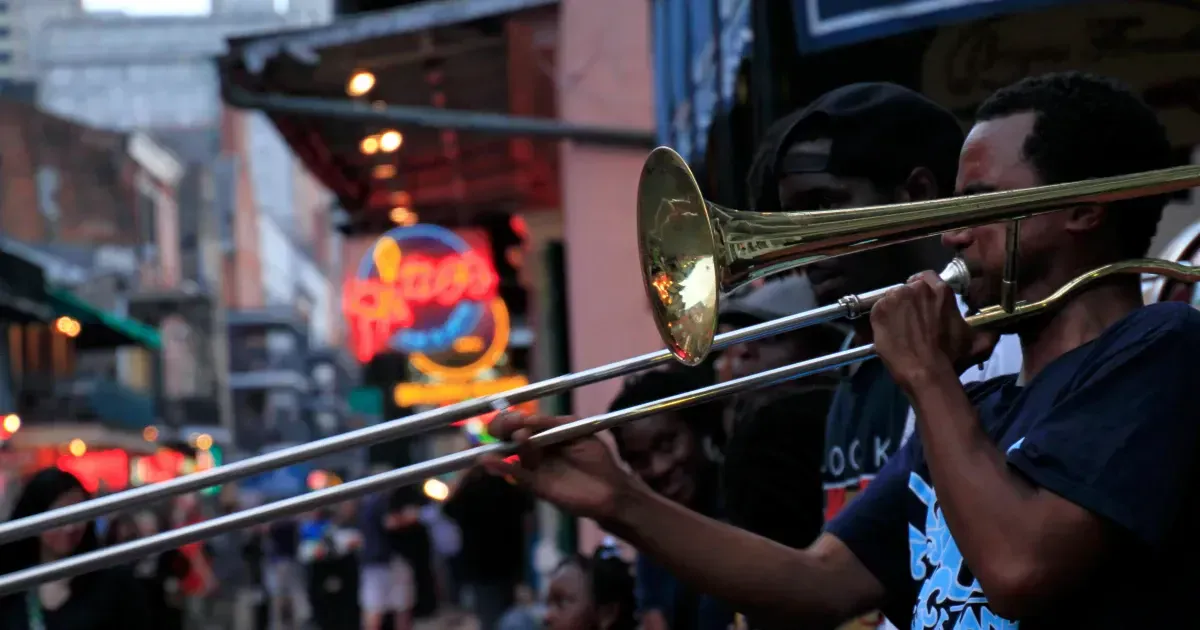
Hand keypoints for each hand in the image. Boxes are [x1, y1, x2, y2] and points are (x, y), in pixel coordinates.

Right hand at [480, 411, 633, 522]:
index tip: (516, 416)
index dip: (513, 416)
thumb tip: (527, 418)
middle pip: (508, 435)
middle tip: (504, 426)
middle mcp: (534, 448)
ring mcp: (533, 466)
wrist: (610, 489)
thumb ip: (553, 424)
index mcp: (544, 432)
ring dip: (507, 445)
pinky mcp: (535, 485)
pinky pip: (515, 474)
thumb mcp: (578, 431)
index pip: (521, 420)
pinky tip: (489, 461)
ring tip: (518, 439)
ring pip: (512, 453)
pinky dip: (502, 467)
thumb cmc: (596, 458)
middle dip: (502, 427)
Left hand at [870, 271, 999, 391]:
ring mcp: (895, 298)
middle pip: (908, 288)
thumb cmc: (951, 357)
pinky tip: (890, 333)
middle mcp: (916, 288)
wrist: (925, 372)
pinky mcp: (879, 310)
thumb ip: (989, 331)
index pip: (926, 278)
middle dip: (909, 302)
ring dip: (895, 310)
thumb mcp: (977, 343)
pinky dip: (882, 320)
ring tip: (900, 329)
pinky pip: (878, 310)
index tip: (923, 305)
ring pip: (892, 298)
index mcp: (940, 290)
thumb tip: (997, 328)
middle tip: (912, 321)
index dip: (923, 291)